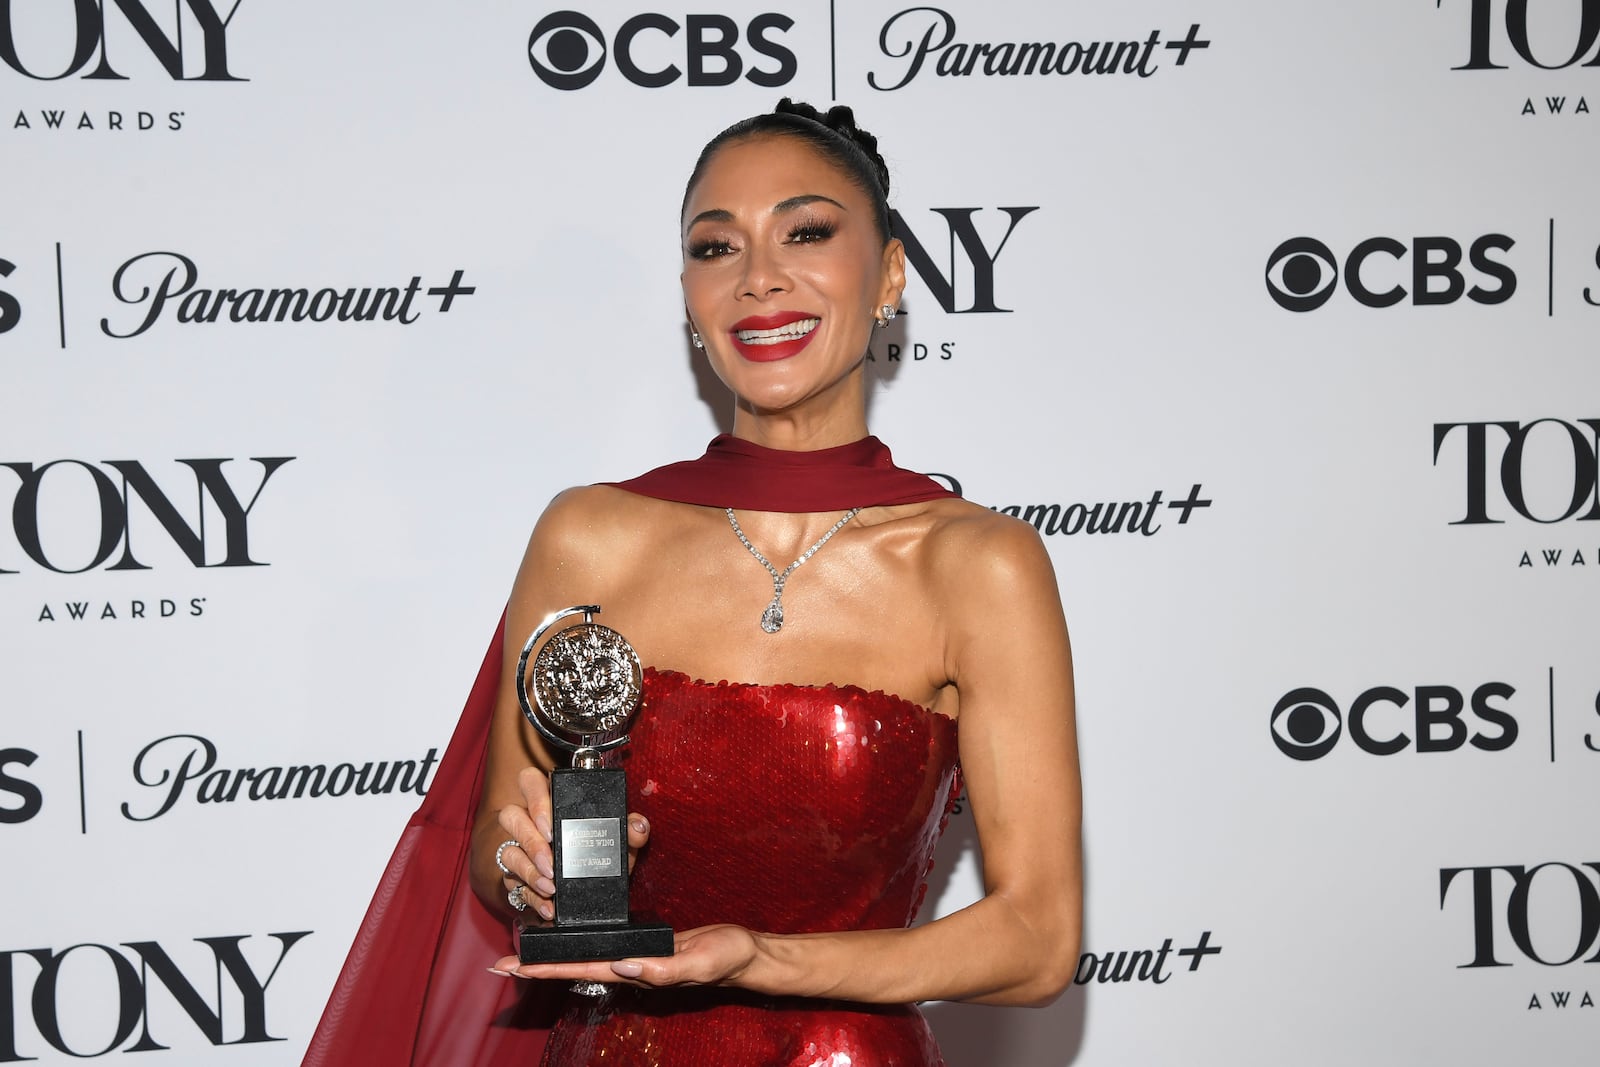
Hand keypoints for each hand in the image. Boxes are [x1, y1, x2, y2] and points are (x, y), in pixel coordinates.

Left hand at [490, 924, 760, 988]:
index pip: (580, 971)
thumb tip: (621, 966)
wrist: (744, 953)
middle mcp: (628, 968)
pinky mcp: (644, 946)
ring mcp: (635, 958)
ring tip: (524, 953)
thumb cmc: (724, 958)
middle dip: (536, 966)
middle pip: (573, 967)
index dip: (545, 969)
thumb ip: (662, 968)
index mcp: (636, 972)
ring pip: (585, 958)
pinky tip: (571, 942)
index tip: (513, 966)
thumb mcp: (698, 962)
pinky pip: (605, 946)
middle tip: (499, 963)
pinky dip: (581, 945)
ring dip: (554, 957)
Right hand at [495, 765, 650, 920]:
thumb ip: (629, 832)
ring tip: (550, 886)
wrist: (586, 888)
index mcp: (552, 802)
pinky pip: (513, 885)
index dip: (535, 800)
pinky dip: (532, 897)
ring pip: (508, 851)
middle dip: (530, 841)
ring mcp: (517, 849)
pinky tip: (548, 905)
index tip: (550, 826)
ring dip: (528, 871)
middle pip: (511, 816)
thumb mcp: (617, 843)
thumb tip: (638, 826)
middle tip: (551, 862)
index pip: (530, 782)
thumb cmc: (598, 854)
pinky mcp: (514, 877)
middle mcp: (529, 822)